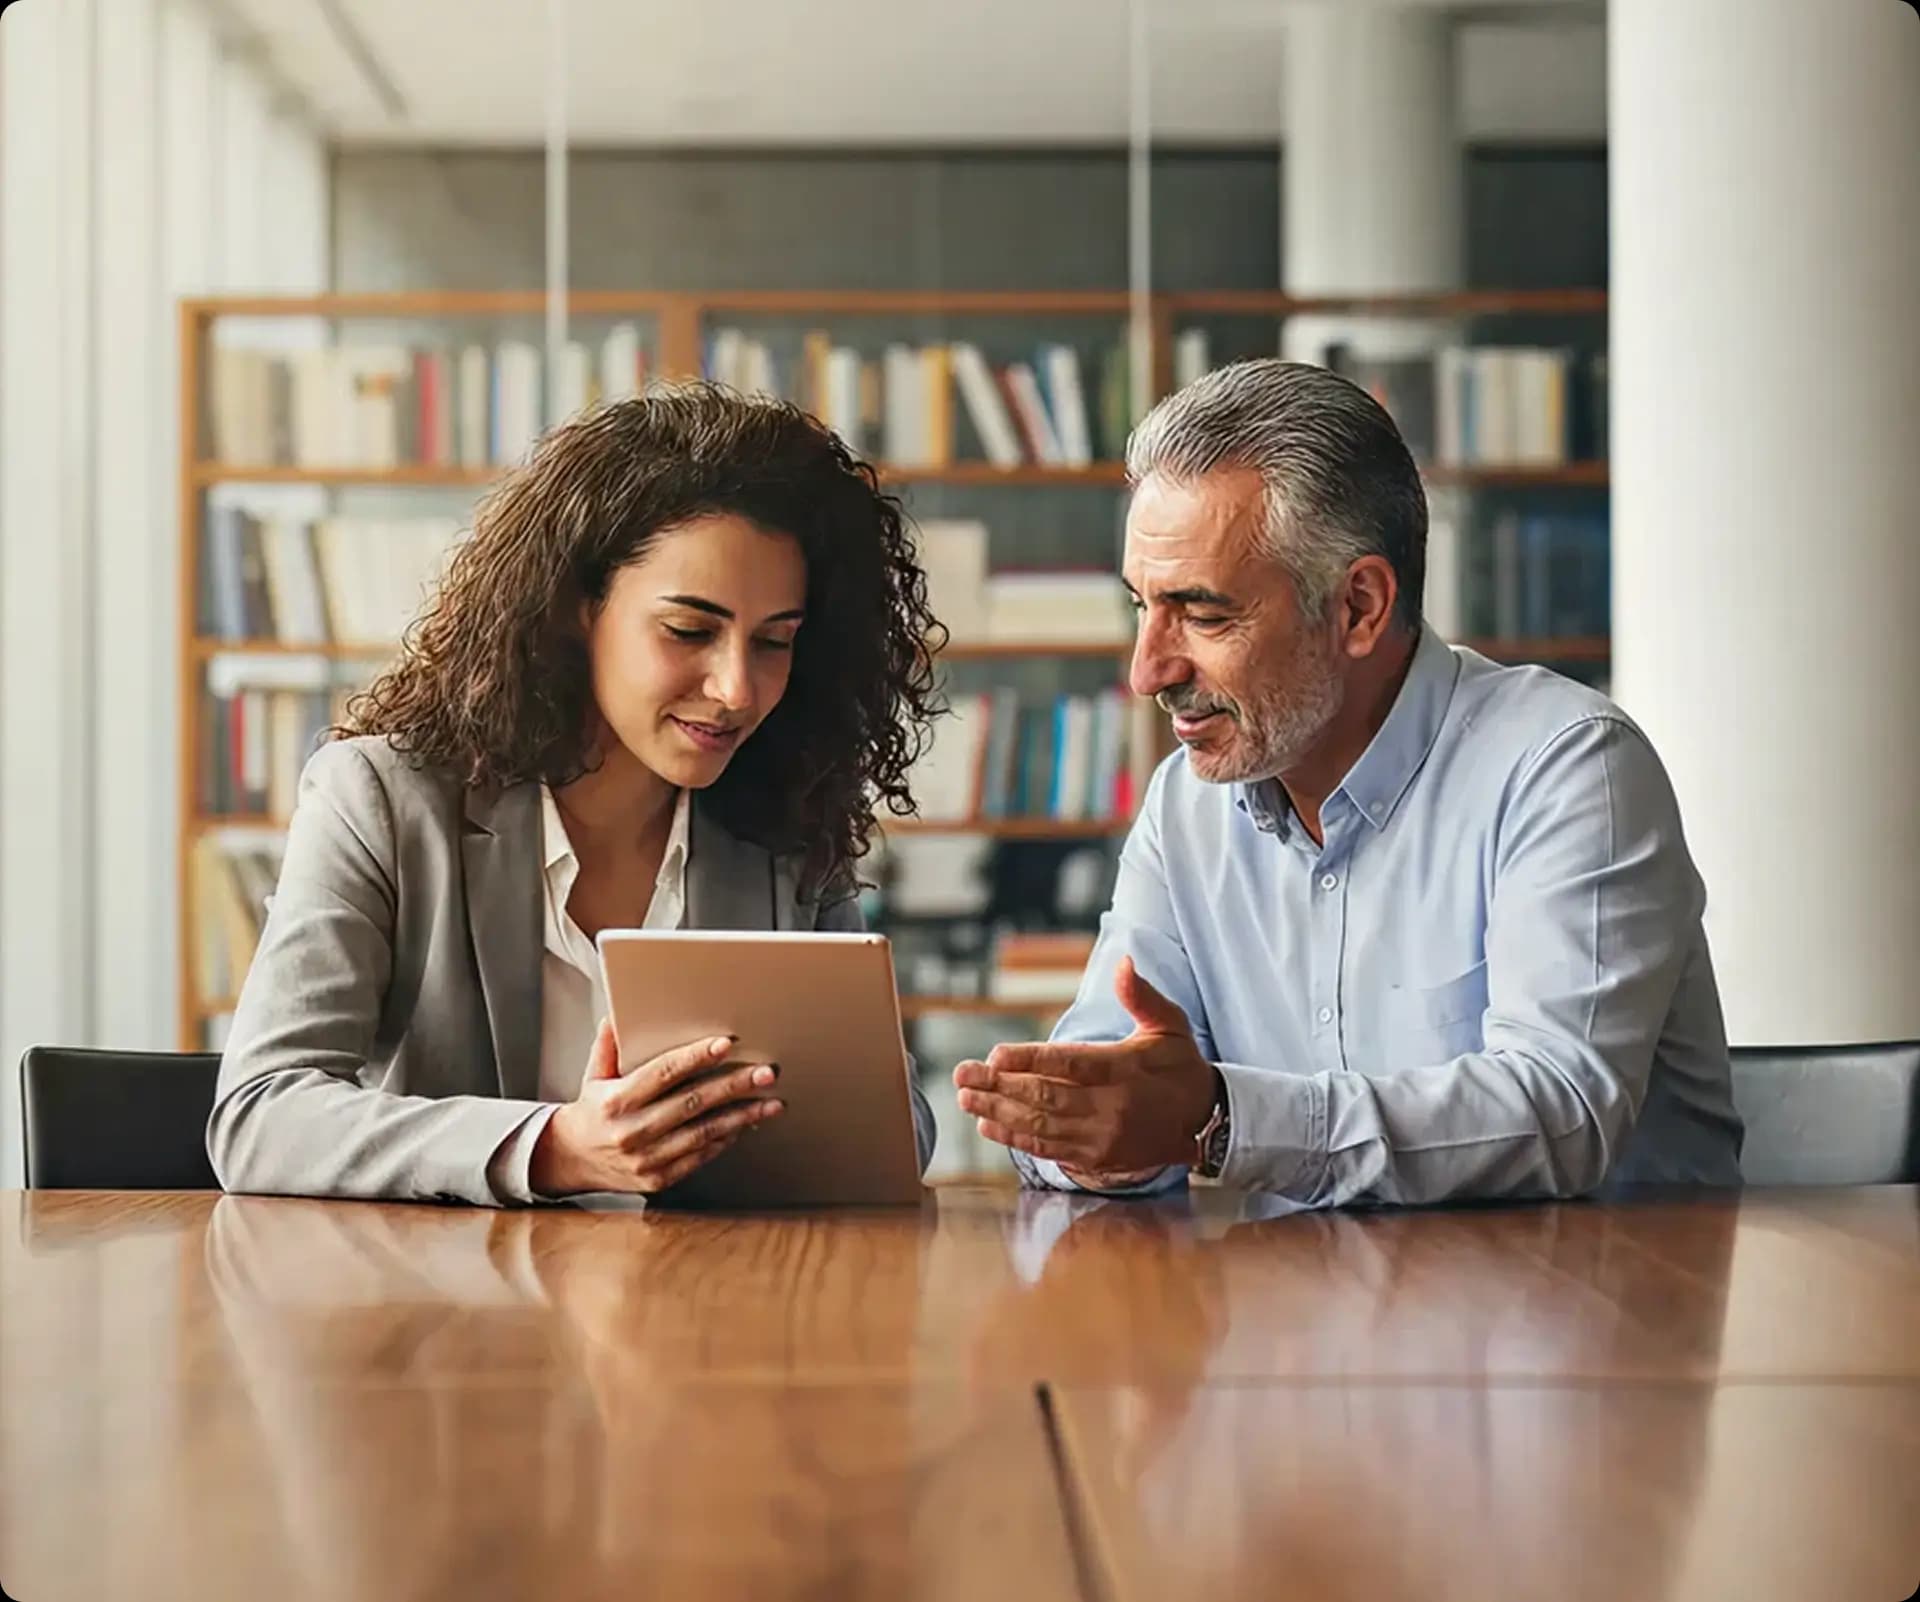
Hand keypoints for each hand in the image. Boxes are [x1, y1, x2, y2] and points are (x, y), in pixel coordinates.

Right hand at [530, 1018, 782, 1196]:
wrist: (572, 1159)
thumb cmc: (592, 1110)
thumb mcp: (594, 1073)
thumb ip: (609, 1044)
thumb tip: (619, 1012)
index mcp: (616, 1100)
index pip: (663, 1073)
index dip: (696, 1057)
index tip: (725, 1044)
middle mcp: (632, 1131)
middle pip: (692, 1103)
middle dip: (734, 1086)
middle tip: (766, 1073)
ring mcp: (646, 1158)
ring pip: (703, 1133)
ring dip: (741, 1116)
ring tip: (770, 1102)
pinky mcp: (658, 1179)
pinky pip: (699, 1157)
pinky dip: (725, 1140)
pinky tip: (745, 1125)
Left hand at [952, 957, 1218, 1183]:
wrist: (1205, 1122)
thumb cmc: (1180, 1066)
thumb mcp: (1170, 1024)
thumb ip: (1142, 995)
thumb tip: (1123, 962)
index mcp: (1126, 1069)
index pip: (1072, 1064)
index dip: (1031, 1061)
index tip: (996, 1055)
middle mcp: (1112, 1107)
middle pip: (1046, 1098)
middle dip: (999, 1087)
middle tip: (962, 1074)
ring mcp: (1102, 1137)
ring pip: (1041, 1126)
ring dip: (998, 1113)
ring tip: (965, 1098)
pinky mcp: (1097, 1158)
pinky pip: (1049, 1150)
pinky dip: (1016, 1139)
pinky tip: (988, 1126)